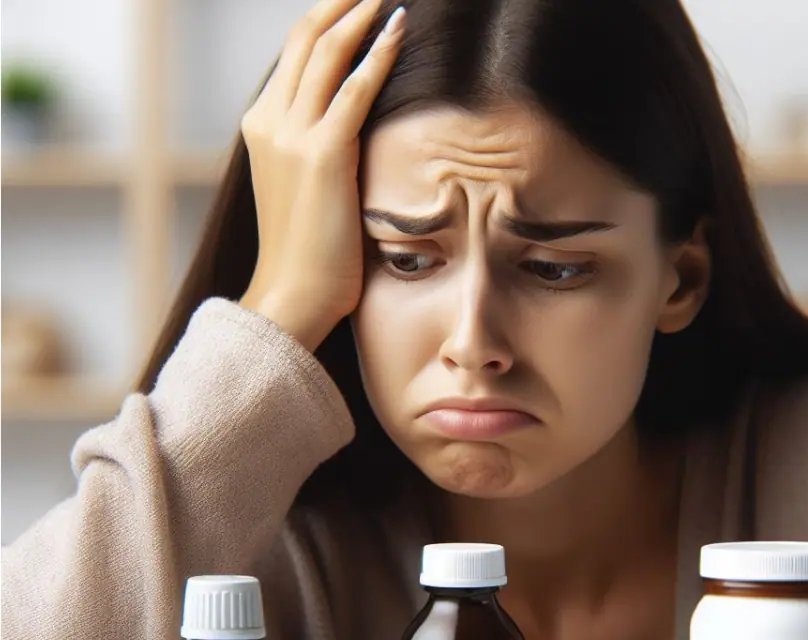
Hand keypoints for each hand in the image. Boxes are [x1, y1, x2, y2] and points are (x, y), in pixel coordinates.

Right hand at [239, 0, 405, 351]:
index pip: (296, 55)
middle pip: (306, 38)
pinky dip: (379, 53)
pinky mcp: (322, 155)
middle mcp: (270, 120)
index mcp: (262, 126)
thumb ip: (322, 150)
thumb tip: (355, 132)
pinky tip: (400, 27)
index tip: (358, 2)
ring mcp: (291, 135)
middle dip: (342, 2)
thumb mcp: (306, 189)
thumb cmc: (307, 254)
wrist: (293, 296)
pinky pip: (354, 89)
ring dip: (360, 13)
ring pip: (326, 51)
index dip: (328, 21)